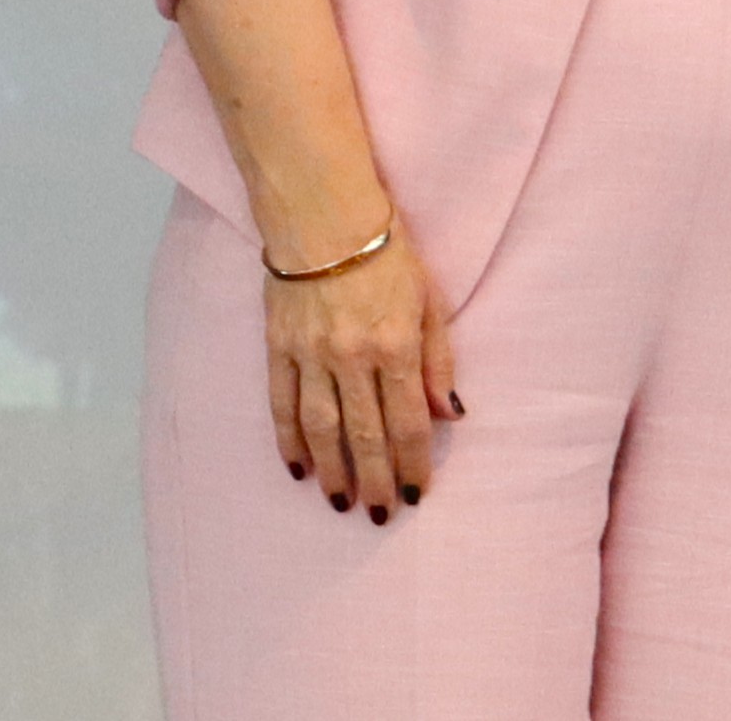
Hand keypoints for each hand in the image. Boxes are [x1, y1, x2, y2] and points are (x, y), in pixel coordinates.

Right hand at [264, 212, 456, 520]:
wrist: (322, 215)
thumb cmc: (387, 251)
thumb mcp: (429, 298)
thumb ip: (439, 359)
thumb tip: (452, 415)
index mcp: (396, 345)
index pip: (409, 421)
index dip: (414, 463)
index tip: (417, 494)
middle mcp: (352, 358)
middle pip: (365, 435)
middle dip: (375, 481)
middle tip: (379, 516)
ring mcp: (311, 355)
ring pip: (321, 429)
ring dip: (332, 472)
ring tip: (341, 503)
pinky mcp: (279, 348)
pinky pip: (282, 405)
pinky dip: (289, 441)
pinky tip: (297, 469)